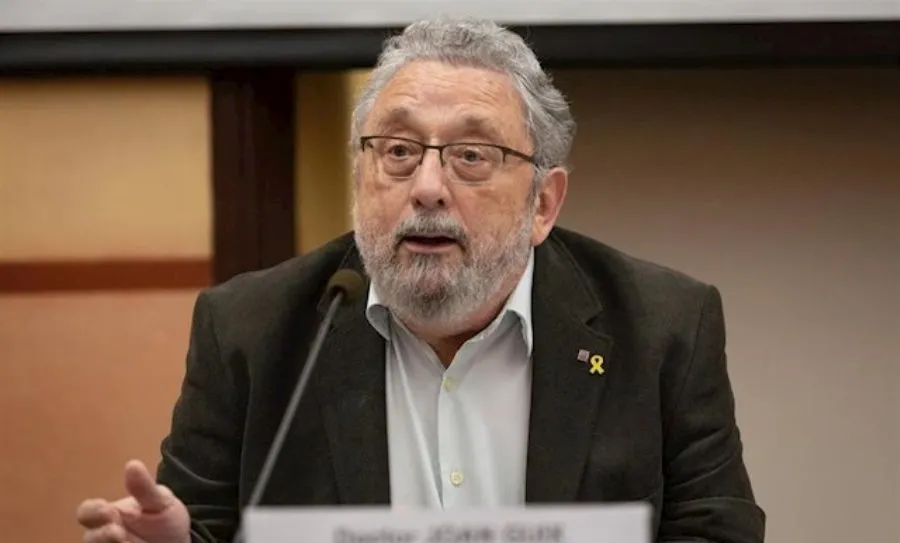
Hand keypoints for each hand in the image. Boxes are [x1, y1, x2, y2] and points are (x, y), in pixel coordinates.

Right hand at [76, 460, 190, 542]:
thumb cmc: (164, 519)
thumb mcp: (160, 502)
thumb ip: (145, 488)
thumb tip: (132, 464)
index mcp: (108, 515)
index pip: (87, 512)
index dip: (92, 512)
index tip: (106, 510)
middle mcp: (102, 537)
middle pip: (90, 538)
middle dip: (101, 536)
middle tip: (117, 531)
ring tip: (127, 542)